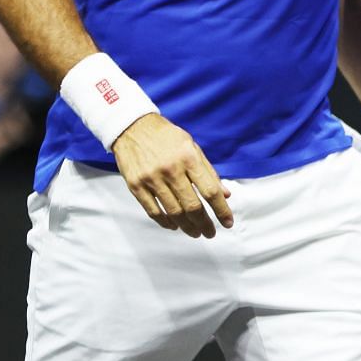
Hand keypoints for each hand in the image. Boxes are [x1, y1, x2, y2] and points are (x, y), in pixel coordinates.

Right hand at [111, 113, 234, 237]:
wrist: (133, 127)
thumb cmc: (167, 137)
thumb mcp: (192, 147)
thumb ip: (209, 172)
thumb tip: (226, 195)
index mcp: (188, 158)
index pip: (210, 191)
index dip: (222, 210)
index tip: (228, 222)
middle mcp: (171, 169)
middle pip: (192, 206)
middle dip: (205, 224)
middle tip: (210, 233)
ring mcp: (151, 179)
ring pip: (174, 212)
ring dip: (187, 227)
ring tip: (195, 232)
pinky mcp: (136, 186)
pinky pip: (153, 211)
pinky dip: (166, 222)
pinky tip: (175, 226)